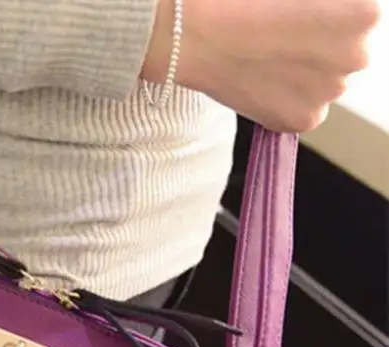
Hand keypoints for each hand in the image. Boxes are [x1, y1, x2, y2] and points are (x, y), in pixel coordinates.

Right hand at [143, 0, 381, 131]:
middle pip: (346, 55)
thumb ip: (326, 2)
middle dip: (320, 49)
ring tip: (263, 60)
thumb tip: (318, 15)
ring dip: (303, 76)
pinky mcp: (302, 120)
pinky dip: (284, 103)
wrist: (195, 33)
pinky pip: (303, 113)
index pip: (359, 19)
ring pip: (324, 85)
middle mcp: (357, 56)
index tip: (296, 16)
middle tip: (279, 40)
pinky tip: (259, 83)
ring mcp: (330, 94)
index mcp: (366, 14)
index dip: (326, 17)